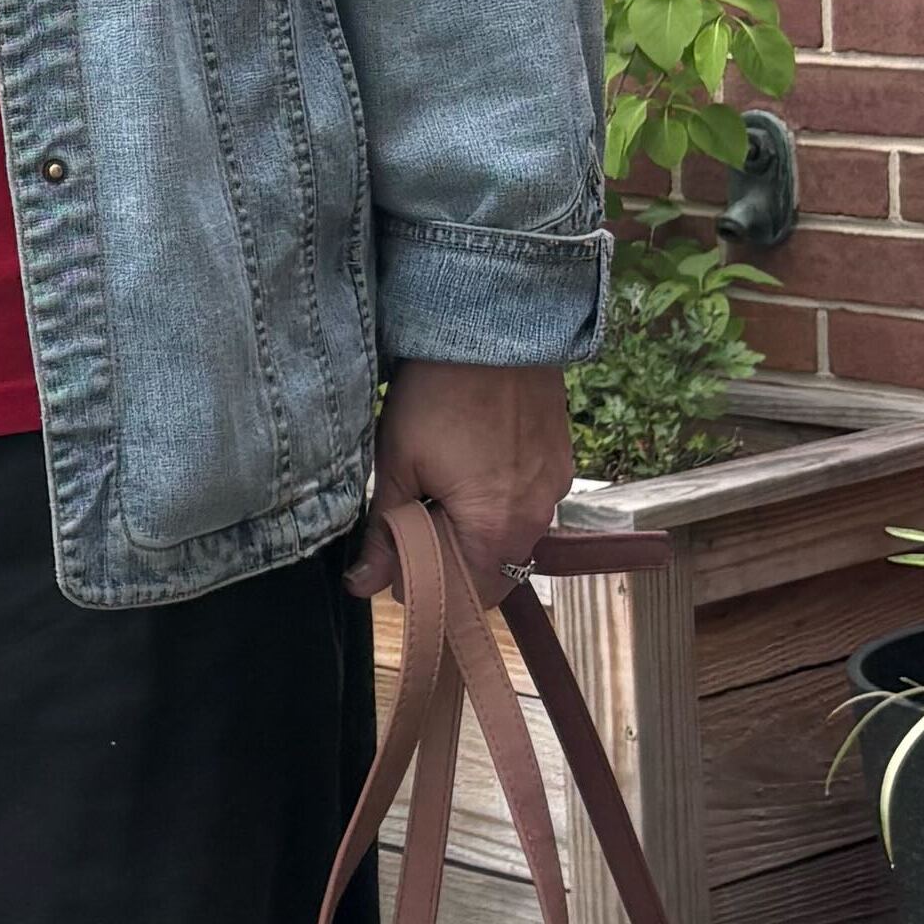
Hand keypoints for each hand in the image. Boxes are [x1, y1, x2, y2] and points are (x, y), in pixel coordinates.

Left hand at [347, 355, 575, 614]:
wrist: (493, 325)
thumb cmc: (437, 394)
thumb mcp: (396, 461)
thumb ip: (384, 532)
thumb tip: (362, 586)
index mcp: (495, 529)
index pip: (470, 597)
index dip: (431, 586)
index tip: (400, 556)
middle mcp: (537, 517)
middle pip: (495, 568)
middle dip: (454, 558)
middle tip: (416, 517)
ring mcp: (555, 486)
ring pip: (513, 534)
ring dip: (478, 527)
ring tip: (441, 483)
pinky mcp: (561, 459)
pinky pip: (531, 500)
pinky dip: (501, 499)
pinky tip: (471, 462)